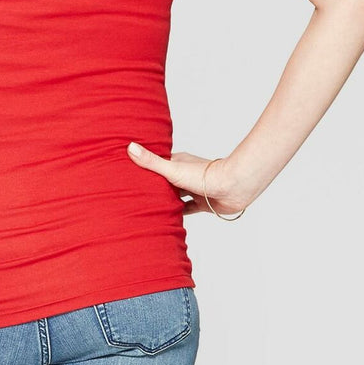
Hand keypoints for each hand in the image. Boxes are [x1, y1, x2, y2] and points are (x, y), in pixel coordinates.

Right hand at [126, 143, 251, 216]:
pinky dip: (179, 212)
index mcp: (178, 162)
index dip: (145, 168)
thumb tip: (130, 147)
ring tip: (148, 206)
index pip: (158, 163)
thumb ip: (152, 161)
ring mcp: (195, 189)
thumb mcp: (172, 168)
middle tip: (136, 193)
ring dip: (166, 200)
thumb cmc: (205, 175)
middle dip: (154, 186)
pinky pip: (188, 208)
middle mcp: (186, 174)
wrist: (233, 187)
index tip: (130, 172)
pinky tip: (168, 218)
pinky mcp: (203, 203)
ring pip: (177, 195)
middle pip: (166, 180)